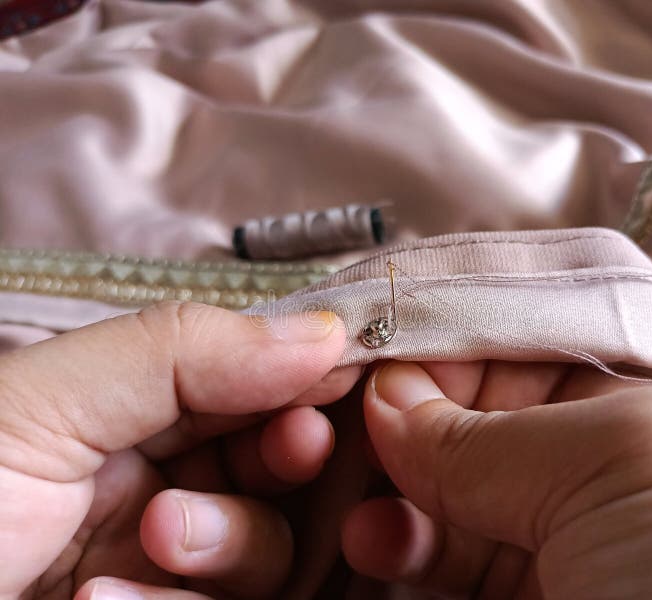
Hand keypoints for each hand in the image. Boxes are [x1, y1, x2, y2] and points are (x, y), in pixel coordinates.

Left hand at [0, 302, 360, 598]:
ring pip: (269, 548)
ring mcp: (168, 563)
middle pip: (281, 465)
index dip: (307, 375)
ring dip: (228, 542)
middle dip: (285, 458)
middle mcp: (161, 479)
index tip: (345, 377)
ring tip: (157, 540)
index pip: (256, 378)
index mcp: (136, 409)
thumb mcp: (45, 400)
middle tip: (290, 448)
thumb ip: (185, 352)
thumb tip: (326, 330)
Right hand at [343, 361, 651, 598]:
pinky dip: (395, 547)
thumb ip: (488, 431)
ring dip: (386, 485)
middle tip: (335, 416)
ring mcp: (558, 544)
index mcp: (646, 400)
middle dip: (400, 412)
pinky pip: (441, 563)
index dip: (441, 342)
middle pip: (473, 418)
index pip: (519, 347)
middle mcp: (599, 468)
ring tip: (343, 491)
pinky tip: (367, 539)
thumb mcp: (624, 457)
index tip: (368, 347)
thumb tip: (386, 397)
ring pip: (448, 494)